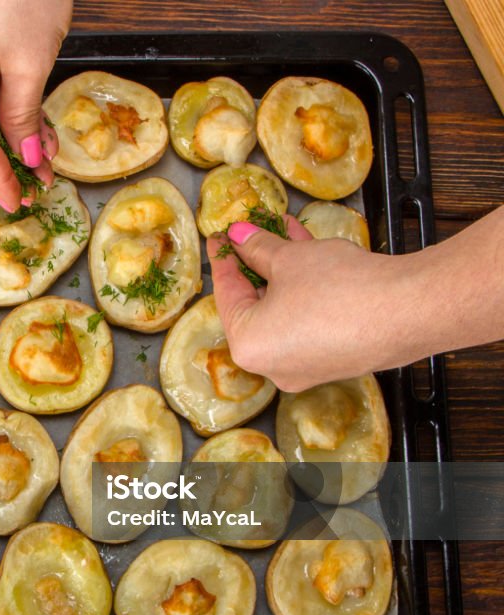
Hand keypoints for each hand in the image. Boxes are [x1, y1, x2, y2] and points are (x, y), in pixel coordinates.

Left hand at [206, 216, 404, 391]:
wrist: (409, 310)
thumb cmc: (339, 288)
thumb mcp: (289, 259)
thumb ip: (257, 248)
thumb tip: (239, 237)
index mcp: (248, 347)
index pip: (227, 295)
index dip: (224, 259)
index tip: (220, 236)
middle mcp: (273, 366)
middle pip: (255, 305)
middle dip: (256, 263)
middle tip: (250, 234)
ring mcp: (305, 366)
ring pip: (285, 309)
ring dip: (284, 270)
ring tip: (282, 232)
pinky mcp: (335, 359)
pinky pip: (308, 318)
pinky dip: (306, 289)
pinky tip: (310, 252)